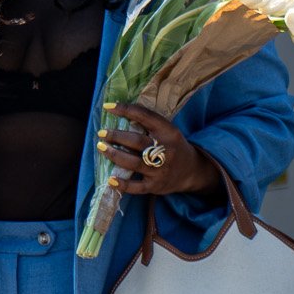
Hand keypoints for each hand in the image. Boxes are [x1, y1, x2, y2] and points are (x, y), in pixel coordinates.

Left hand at [96, 102, 223, 199]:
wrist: (192, 171)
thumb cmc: (173, 146)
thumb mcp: (168, 131)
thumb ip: (149, 123)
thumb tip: (120, 111)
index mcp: (169, 132)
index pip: (145, 117)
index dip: (126, 110)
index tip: (108, 106)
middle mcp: (166, 150)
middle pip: (138, 141)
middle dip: (117, 136)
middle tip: (102, 133)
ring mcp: (161, 170)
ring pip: (134, 163)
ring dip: (115, 155)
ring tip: (101, 148)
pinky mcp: (156, 186)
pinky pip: (137, 187)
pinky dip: (123, 184)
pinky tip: (111, 179)